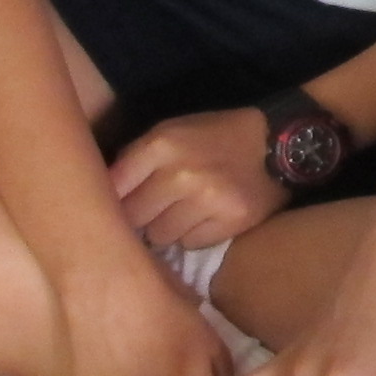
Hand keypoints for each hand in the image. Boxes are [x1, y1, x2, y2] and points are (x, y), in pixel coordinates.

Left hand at [110, 107, 288, 250]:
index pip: (113, 188)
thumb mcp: (170, 132)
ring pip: (160, 236)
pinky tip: (205, 217)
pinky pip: (190, 243)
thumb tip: (100, 198)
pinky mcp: (230, 222)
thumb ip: (134, 160)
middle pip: (133, 217)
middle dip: (139, 215)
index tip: (109, 208)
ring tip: (183, 211)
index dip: (108, 201)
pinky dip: (193, 235)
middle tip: (152, 209)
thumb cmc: (214, 137)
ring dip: (166, 228)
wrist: (276, 144)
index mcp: (161, 144)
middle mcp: (181, 173)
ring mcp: (207, 200)